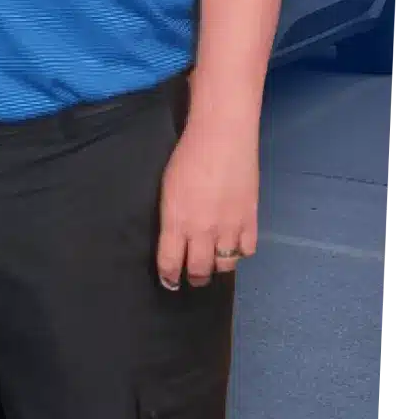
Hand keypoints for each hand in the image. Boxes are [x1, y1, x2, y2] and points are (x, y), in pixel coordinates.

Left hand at [156, 115, 258, 289]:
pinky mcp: (251, 220)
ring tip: (214, 263)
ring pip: (225, 265)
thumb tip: (173, 236)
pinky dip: (240, 252)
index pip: (170, 262)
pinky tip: (234, 245)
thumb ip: (171, 216)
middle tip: (192, 278)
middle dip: (194, 278)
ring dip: (217, 267)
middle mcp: (202, 230)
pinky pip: (247, 250)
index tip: (169, 281)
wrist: (221, 137)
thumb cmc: (187, 155)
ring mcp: (229, 227)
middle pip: (199, 270)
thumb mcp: (167, 187)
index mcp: (176, 220)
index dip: (169, 276)